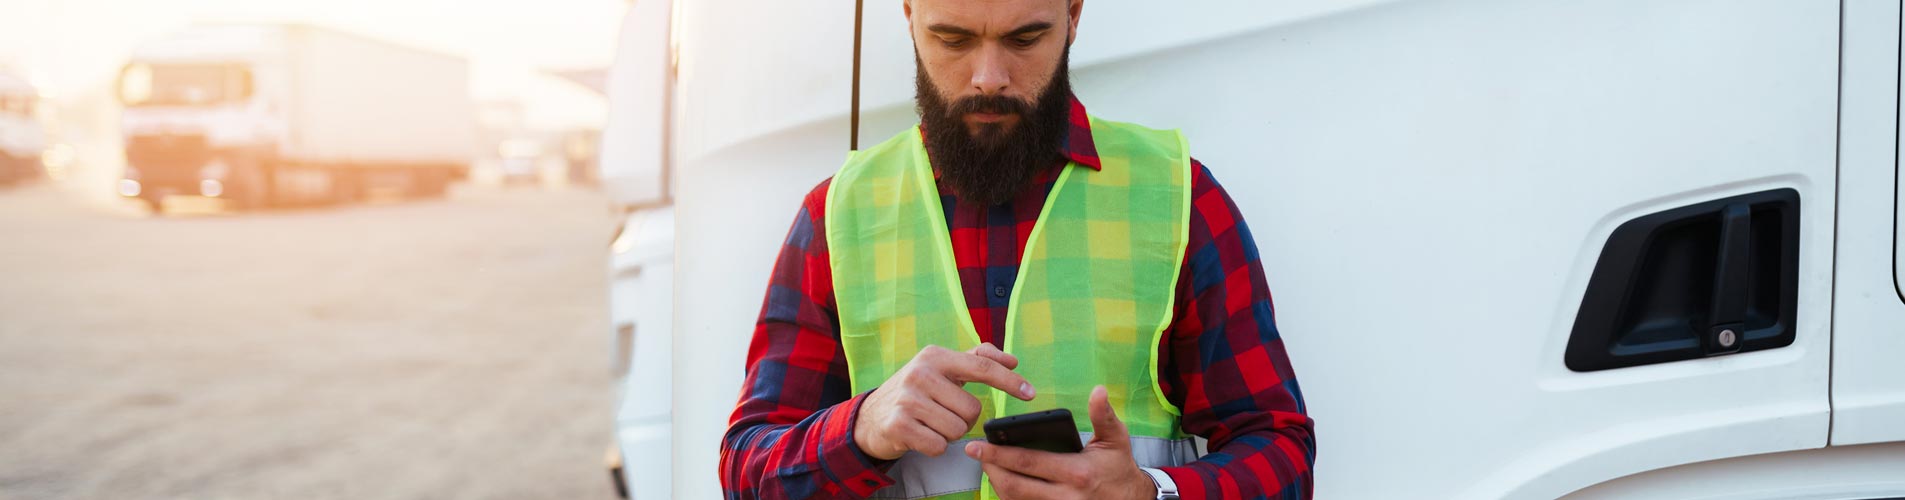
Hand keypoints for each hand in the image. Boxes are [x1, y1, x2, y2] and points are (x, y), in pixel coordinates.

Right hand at [854, 343, 1036, 459]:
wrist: (871, 417)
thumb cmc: (917, 392)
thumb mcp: (942, 369)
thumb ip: (976, 360)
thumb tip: (1012, 360)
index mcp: (935, 356)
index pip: (981, 366)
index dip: (1009, 381)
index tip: (1030, 392)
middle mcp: (920, 372)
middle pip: (972, 409)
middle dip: (964, 419)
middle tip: (943, 413)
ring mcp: (907, 399)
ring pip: (957, 430)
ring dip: (949, 434)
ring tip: (930, 423)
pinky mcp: (898, 424)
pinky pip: (939, 445)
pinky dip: (935, 446)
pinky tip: (920, 435)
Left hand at [963, 386, 1156, 499]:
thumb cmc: (1119, 467)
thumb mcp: (1116, 439)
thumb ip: (1104, 415)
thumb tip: (1098, 391)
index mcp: (1076, 472)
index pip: (1028, 462)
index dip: (999, 454)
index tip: (978, 445)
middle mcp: (1064, 496)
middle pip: (1014, 485)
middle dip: (990, 468)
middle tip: (973, 453)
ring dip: (996, 483)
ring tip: (987, 464)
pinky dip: (1010, 495)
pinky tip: (1003, 479)